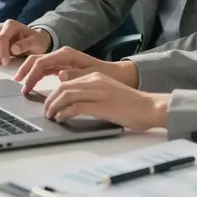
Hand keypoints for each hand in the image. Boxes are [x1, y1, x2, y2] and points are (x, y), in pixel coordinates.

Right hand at [0, 19, 51, 65]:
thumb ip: (26, 44)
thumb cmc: (35, 41)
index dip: (2, 52)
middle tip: (4, 63)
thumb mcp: (35, 43)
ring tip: (1, 61)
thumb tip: (13, 49)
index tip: (6, 62)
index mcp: (11, 25)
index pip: (1, 38)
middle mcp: (0, 26)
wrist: (33, 40)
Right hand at [14, 46, 138, 94]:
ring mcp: (62, 60)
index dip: (31, 75)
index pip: (42, 62)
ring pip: (39, 64)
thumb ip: (75, 75)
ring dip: (29, 73)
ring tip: (23, 86)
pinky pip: (45, 69)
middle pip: (37, 60)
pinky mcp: (63, 66)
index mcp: (67, 54)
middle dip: (26, 71)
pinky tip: (32, 84)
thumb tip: (60, 75)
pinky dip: (36, 75)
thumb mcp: (92, 76)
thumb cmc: (106, 75)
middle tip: (19, 86)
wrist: (118, 74)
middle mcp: (62, 55)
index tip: (26, 88)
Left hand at [43, 72, 169, 130]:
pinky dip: (64, 113)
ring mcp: (98, 92)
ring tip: (50, 116)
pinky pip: (75, 107)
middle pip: (63, 87)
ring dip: (54, 106)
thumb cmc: (131, 104)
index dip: (54, 93)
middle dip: (50, 99)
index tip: (49, 103)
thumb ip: (91, 93)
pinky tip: (61, 119)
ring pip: (66, 95)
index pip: (68, 81)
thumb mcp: (107, 93)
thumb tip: (73, 102)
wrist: (150, 107)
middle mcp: (95, 80)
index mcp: (96, 76)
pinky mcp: (101, 105)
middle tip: (46, 111)